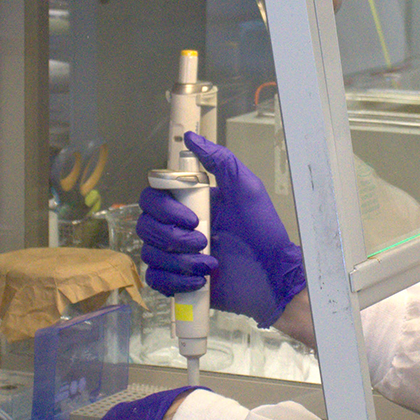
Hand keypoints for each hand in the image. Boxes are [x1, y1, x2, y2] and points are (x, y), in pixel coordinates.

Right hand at [135, 132, 307, 327]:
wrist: (274, 275)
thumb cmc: (264, 233)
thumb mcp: (246, 189)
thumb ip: (221, 161)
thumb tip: (192, 139)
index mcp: (191, 204)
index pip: (154, 198)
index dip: (164, 208)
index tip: (191, 217)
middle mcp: (180, 227)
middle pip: (146, 225)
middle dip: (172, 236)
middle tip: (203, 240)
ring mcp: (178, 254)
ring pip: (150, 253)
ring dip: (178, 260)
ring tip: (208, 264)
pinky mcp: (179, 279)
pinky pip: (157, 279)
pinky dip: (174, 281)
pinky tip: (198, 280)